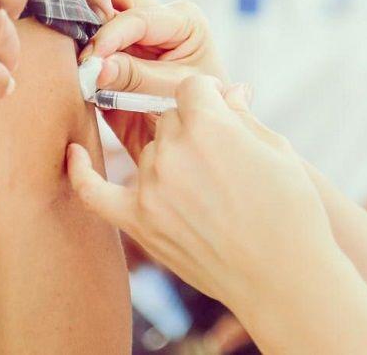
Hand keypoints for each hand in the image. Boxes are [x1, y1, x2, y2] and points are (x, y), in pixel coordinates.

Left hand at [67, 76, 337, 309]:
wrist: (283, 279)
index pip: (190, 88)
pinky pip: (93, 191)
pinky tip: (74, 152)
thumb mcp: (278, 151)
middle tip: (218, 163)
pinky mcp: (137, 220)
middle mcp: (173, 150)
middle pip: (167, 119)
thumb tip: (229, 92)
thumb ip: (242, 117)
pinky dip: (80, 171)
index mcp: (210, 125)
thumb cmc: (291, 213)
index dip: (205, 98)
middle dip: (190, 131)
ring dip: (167, 160)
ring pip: (148, 151)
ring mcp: (151, 186)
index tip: (216, 110)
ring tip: (206, 193)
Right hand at [81, 0, 227, 159]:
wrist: (189, 143)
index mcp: (180, 20)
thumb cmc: (196, 115)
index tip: (95, 59)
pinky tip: (67, 64)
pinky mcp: (102, 52)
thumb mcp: (175, 95)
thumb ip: (137, 78)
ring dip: (76, 18)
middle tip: (80, 29)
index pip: (136, 15)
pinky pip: (77, 33)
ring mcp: (123, 32)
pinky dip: (68, 42)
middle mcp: (150, 17)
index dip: (112, 34)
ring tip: (74, 52)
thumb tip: (96, 66)